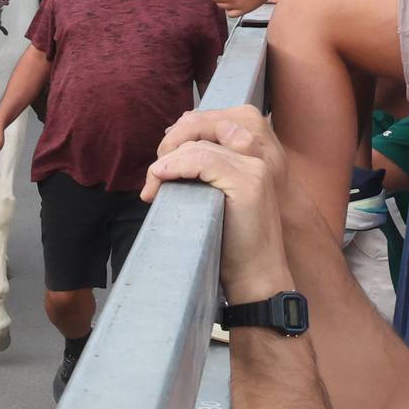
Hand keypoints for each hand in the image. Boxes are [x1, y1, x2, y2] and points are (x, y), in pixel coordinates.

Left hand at [146, 107, 297, 302]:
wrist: (256, 276)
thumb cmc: (230, 244)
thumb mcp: (212, 201)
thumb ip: (201, 177)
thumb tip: (165, 159)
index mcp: (248, 159)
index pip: (206, 132)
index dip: (177, 144)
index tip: (159, 171)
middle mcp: (255, 159)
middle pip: (199, 138)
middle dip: (167, 155)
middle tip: (151, 183)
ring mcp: (254, 169)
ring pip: (198, 149)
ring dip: (166, 164)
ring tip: (152, 187)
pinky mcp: (248, 183)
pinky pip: (204, 161)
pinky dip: (176, 167)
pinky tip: (161, 178)